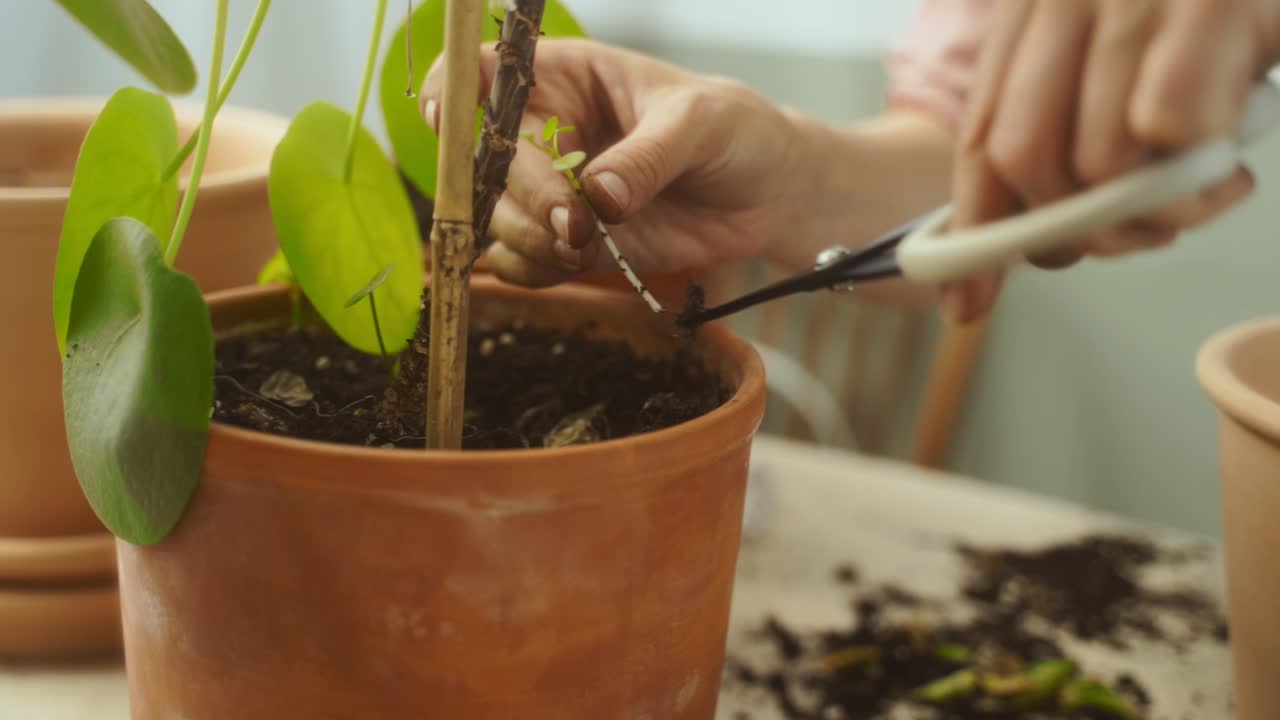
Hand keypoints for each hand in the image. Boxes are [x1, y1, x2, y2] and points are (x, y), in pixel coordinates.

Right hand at [419, 39, 803, 286]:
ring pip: (497, 217)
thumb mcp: (701, 124)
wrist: (770, 195)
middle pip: (485, 160)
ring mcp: (554, 191)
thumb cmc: (737, 132)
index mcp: (568, 77)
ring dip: (527, 238)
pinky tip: (569, 266)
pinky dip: (533, 270)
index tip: (445, 118)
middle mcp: (547, 132)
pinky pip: (524, 261)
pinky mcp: (570, 241)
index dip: (450, 90)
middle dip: (522, 196)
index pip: (485, 69)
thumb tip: (597, 196)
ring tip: (583, 248)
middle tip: (573, 224)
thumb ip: (647, 157)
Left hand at [945, 0, 1279, 322]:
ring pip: (1098, 160)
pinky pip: (1167, 126)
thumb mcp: (1120, 56)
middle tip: (1134, 235)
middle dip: (1073, 229)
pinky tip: (1229, 169)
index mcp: (1035, 6)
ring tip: (1200, 196)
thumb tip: (1030, 247)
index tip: (965, 304)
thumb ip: (1066, 133)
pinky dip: (1196, 173)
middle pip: (1023, 157)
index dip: (974, 230)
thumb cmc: (1211, 11)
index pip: (981, 136)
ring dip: (1151, 213)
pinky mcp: (1209, 6)